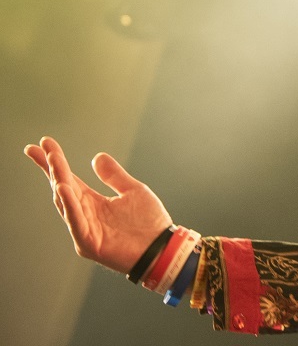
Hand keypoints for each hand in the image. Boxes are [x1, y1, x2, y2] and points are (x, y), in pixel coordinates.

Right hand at [24, 137, 173, 274]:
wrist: (162, 248)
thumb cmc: (149, 223)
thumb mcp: (132, 190)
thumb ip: (114, 176)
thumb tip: (97, 156)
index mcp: (92, 202)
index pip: (68, 178)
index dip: (55, 162)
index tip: (43, 143)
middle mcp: (84, 214)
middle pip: (62, 187)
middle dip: (51, 167)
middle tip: (40, 148)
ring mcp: (84, 229)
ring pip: (66, 202)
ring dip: (59, 180)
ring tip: (53, 160)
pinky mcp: (89, 243)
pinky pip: (76, 222)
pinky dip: (69, 205)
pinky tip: (64, 188)